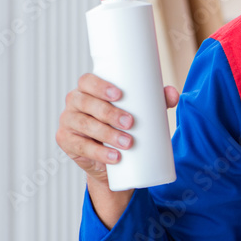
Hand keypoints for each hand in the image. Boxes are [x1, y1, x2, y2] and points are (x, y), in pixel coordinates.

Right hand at [55, 73, 179, 186]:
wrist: (114, 159)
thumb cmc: (124, 124)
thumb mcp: (140, 111)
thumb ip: (156, 100)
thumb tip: (173, 93)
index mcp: (88, 89)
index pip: (87, 81)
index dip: (100, 86)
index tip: (119, 95)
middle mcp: (75, 103)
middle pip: (85, 103)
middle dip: (109, 112)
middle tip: (130, 123)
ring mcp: (68, 122)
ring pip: (83, 124)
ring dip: (106, 134)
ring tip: (128, 142)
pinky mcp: (67, 142)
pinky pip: (80, 146)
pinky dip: (99, 152)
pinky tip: (114, 157)